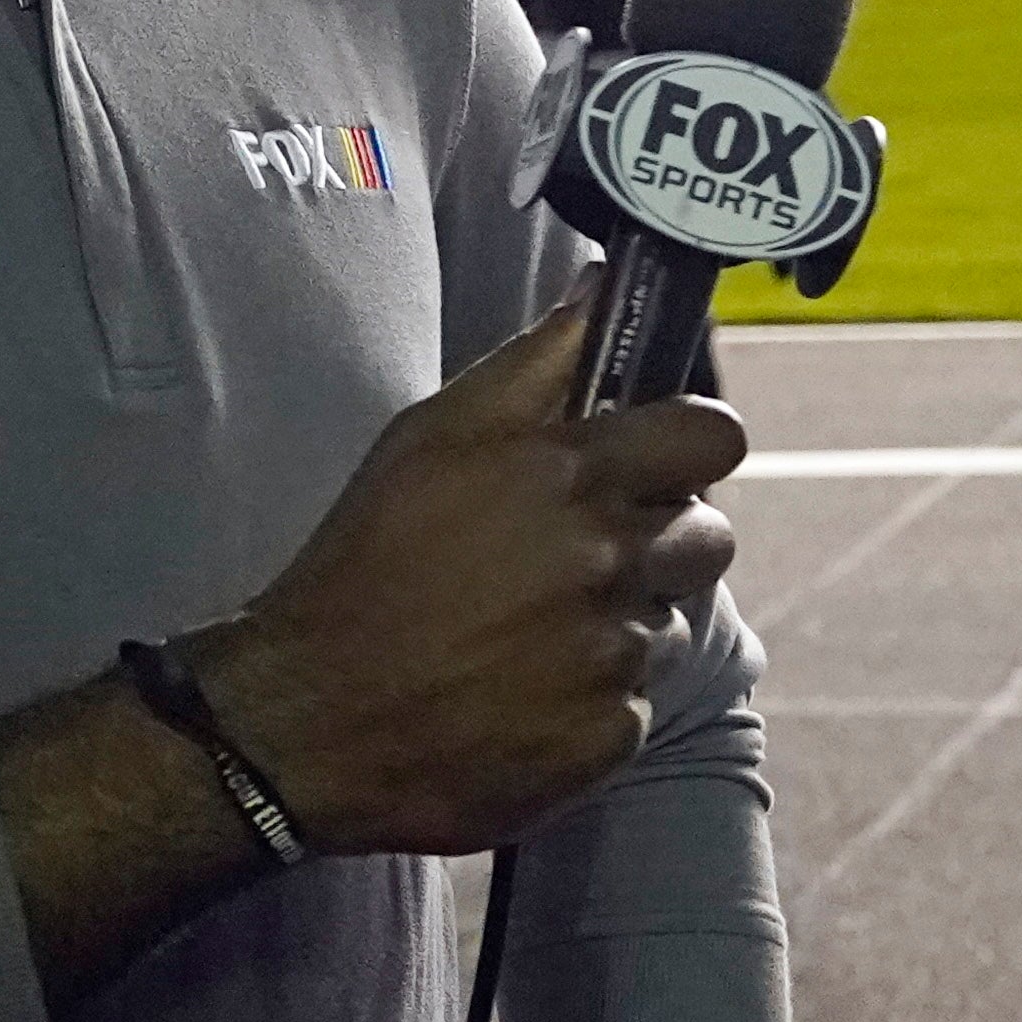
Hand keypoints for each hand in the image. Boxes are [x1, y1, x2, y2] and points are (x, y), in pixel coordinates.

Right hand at [193, 290, 745, 855]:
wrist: (311, 720)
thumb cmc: (365, 566)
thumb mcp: (431, 438)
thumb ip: (535, 362)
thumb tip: (604, 289)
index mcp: (566, 472)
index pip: (710, 436)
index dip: (689, 446)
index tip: (659, 463)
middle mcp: (603, 558)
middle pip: (709, 535)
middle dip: (662, 541)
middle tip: (587, 557)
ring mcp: (611, 651)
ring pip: (668, 620)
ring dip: (619, 623)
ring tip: (530, 632)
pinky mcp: (610, 732)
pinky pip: (637, 701)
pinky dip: (591, 700)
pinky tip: (522, 694)